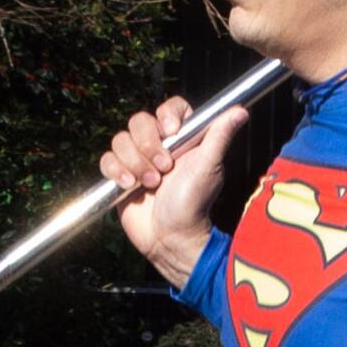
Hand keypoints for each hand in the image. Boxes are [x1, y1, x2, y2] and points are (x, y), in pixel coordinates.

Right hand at [99, 94, 249, 285]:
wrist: (171, 238)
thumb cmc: (195, 204)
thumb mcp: (209, 167)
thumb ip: (220, 136)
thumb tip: (240, 111)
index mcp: (183, 139)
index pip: (171, 108)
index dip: (166, 114)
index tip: (171, 130)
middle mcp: (159, 146)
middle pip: (139, 121)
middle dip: (148, 145)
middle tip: (164, 169)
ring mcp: (138, 160)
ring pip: (121, 140)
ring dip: (134, 162)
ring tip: (151, 184)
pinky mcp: (120, 176)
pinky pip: (107, 160)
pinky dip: (116, 172)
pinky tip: (129, 187)